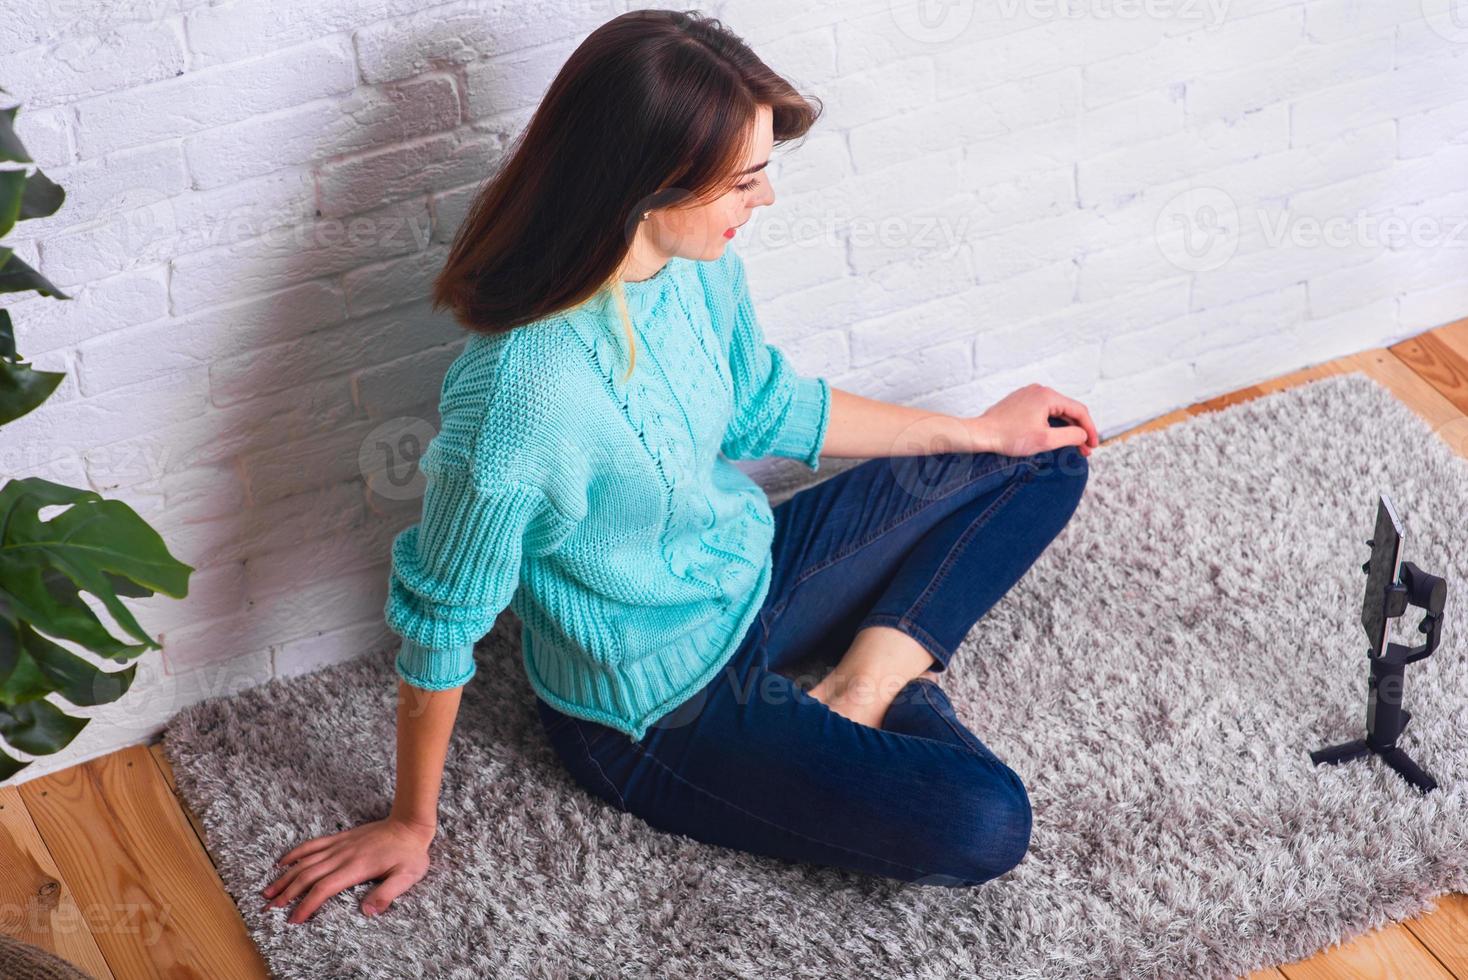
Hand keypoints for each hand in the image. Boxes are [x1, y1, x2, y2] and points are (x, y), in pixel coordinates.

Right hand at [260, 816, 434, 923]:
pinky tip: (282, 863)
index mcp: (356, 867)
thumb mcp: (407, 876)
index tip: (293, 920)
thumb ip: (387, 893)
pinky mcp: (341, 838)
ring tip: (268, 892)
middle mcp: (343, 855)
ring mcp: (340, 845)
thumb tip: (367, 911)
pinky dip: (295, 853)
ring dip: (285, 877)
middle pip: (308, 876)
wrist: (410, 824)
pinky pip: (313, 844)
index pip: (324, 888)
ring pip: (305, 861)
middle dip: (287, 894)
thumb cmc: (410, 853)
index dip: (307, 905)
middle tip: (269, 910)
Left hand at [969, 384, 1098, 457]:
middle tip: (1085, 451)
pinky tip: (1056, 437)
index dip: (1090, 429)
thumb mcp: (1045, 440)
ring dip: (1066, 428)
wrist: (980, 434)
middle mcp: (1039, 390)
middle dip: (1078, 431)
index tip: (1094, 446)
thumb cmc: (1009, 437)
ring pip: (1056, 411)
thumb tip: (1084, 434)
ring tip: (1073, 446)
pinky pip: (1043, 412)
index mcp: (1047, 395)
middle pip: (1068, 410)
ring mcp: (1028, 395)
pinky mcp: (1020, 402)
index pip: (1079, 410)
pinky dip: (1052, 424)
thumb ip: (1070, 436)